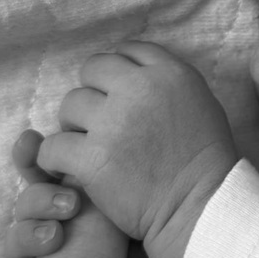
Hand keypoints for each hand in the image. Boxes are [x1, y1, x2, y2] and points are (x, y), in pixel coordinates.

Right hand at [0, 131, 166, 257]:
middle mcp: (59, 228)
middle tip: (71, 204)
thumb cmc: (158, 236)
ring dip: (26, 236)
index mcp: (77, 198)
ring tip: (56, 239)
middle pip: (25, 206)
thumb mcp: (130, 193)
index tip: (31, 143)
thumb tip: (80, 131)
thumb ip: (102, 162)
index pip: (41, 172)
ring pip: (15, 244)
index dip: (30, 157)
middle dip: (37, 198)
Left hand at [37, 42, 238, 257]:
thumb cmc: (206, 162)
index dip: (119, 70)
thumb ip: (168, 83)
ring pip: (70, 104)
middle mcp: (140, 90)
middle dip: (94, 92)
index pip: (129, 50)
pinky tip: (66, 168)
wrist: (199, 207)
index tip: (118, 91)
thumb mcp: (201, 104)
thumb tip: (138, 72)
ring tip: (87, 145)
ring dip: (75, 124)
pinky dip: (54, 158)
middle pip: (94, 69)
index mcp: (170, 74)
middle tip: (99, 119)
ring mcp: (113, 123)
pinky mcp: (92, 158)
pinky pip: (52, 146)